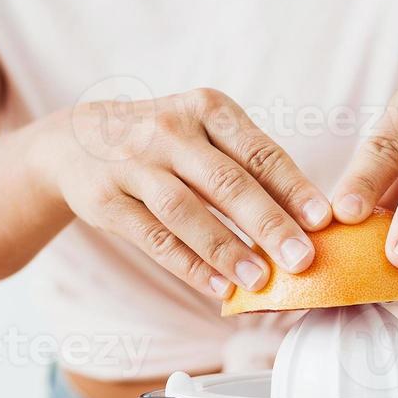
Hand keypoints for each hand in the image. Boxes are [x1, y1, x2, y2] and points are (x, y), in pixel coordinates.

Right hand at [38, 88, 331, 298]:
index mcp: (206, 109)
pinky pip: (154, 238)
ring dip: (226, 249)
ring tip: (261, 281)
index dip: (293, 187)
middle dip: (269, 224)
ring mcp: (133, 165)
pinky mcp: (106, 200)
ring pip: (186, 212)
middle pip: (227, 182)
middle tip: (302, 260)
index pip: (258, 151)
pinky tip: (219, 287)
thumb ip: (246, 166)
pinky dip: (189, 265)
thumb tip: (305, 221)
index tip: (322, 220)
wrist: (75, 141)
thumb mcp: (202, 132)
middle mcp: (170, 131)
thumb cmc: (162, 142)